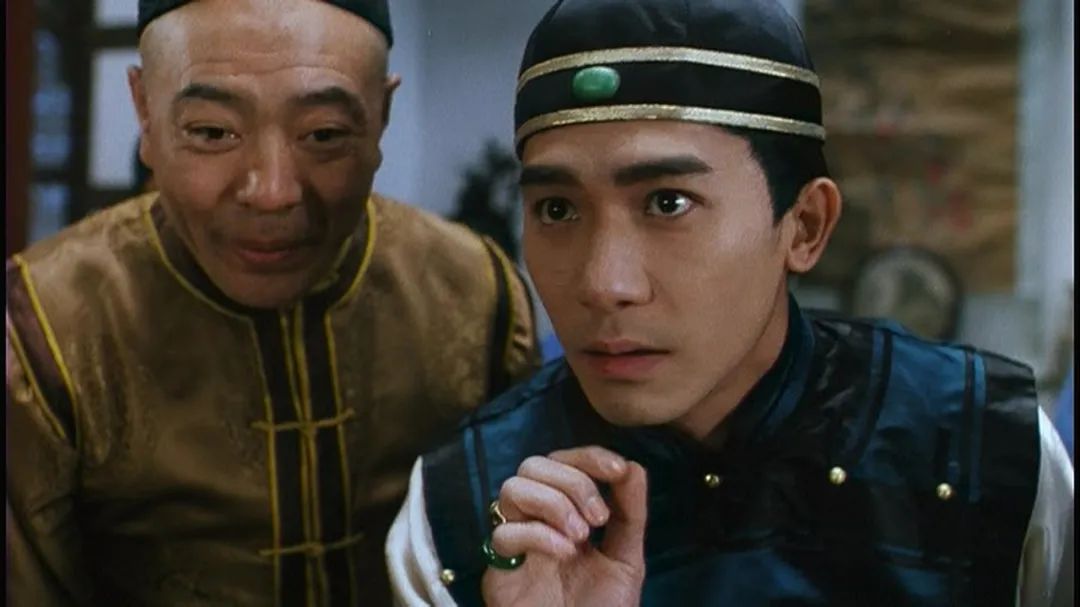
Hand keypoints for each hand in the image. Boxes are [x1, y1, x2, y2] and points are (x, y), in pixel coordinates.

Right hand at [481, 446, 647, 606]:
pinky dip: (538, 534)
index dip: (588, 455)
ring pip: (511, 488)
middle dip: (572, 480)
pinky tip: (565, 553)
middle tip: (599, 518)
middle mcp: (535, 521)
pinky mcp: (498, 572)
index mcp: (564, 513)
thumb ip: (631, 514)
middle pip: (532, 464)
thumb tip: (634, 467)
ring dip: (553, 502)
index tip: (617, 469)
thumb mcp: (627, 559)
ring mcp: (514, 545)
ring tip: (581, 536)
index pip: (563, 461)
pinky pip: (503, 534)